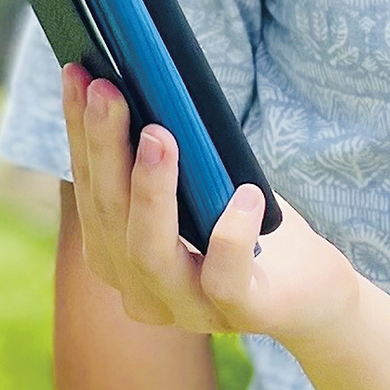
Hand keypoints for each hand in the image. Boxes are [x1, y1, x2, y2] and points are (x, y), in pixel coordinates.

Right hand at [60, 63, 366, 343]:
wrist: (312, 293)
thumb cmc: (250, 226)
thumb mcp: (202, 184)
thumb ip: (167, 157)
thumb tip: (145, 84)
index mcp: (118, 252)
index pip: (90, 187)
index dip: (79, 132)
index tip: (77, 76)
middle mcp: (141, 286)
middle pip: (109, 214)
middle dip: (104, 147)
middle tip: (107, 91)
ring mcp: (187, 306)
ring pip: (149, 251)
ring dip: (150, 189)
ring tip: (158, 136)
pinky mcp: (240, 314)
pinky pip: (223, 280)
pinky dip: (230, 235)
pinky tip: (245, 196)